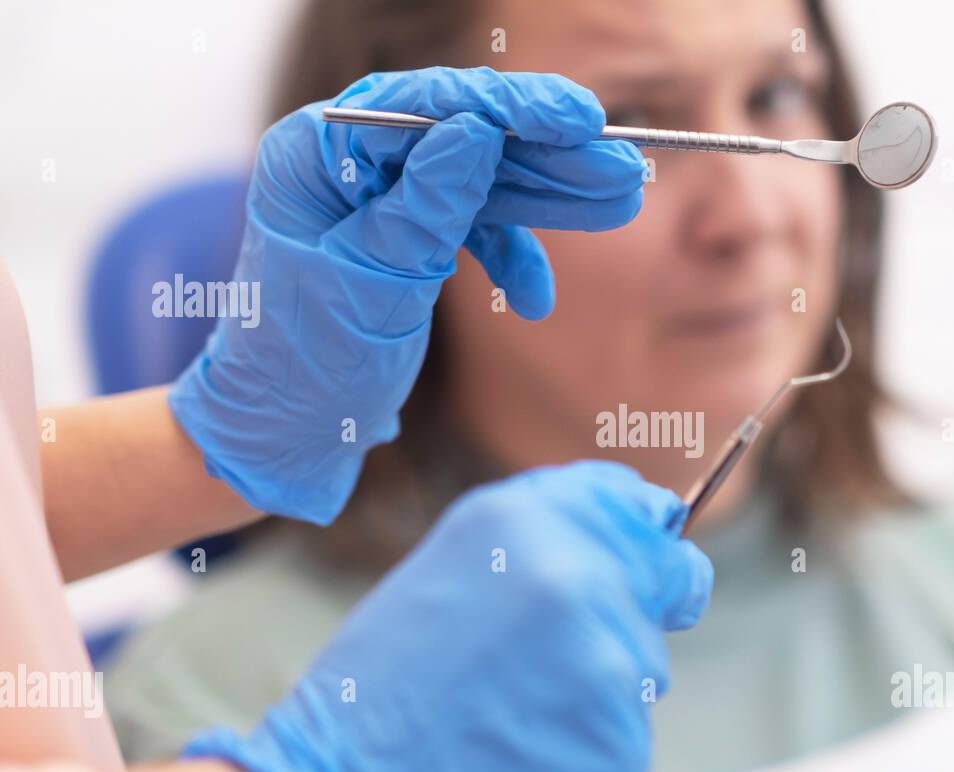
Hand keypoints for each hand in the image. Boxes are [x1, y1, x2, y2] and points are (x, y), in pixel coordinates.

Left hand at [169, 68, 644, 522]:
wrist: (286, 435)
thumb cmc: (306, 364)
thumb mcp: (372, 284)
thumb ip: (427, 206)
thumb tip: (480, 130)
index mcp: (316, 154)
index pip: (426, 106)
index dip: (509, 109)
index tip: (579, 120)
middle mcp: (348, 162)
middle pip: (465, 137)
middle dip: (546, 156)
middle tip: (621, 168)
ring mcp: (382, 198)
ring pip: (481, 179)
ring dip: (549, 198)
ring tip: (619, 199)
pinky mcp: (408, 236)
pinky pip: (475, 229)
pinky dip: (512, 259)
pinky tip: (535, 300)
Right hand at [184, 462, 712, 771]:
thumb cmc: (385, 684)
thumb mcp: (455, 567)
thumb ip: (553, 534)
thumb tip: (652, 522)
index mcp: (532, 523)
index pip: (642, 511)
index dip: (644, 539)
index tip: (643, 559)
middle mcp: (583, 584)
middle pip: (660, 592)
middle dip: (620, 619)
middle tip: (545, 662)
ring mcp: (610, 673)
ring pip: (642, 674)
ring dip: (599, 691)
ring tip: (513, 714)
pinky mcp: (622, 755)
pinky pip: (626, 742)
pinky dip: (588, 754)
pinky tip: (524, 760)